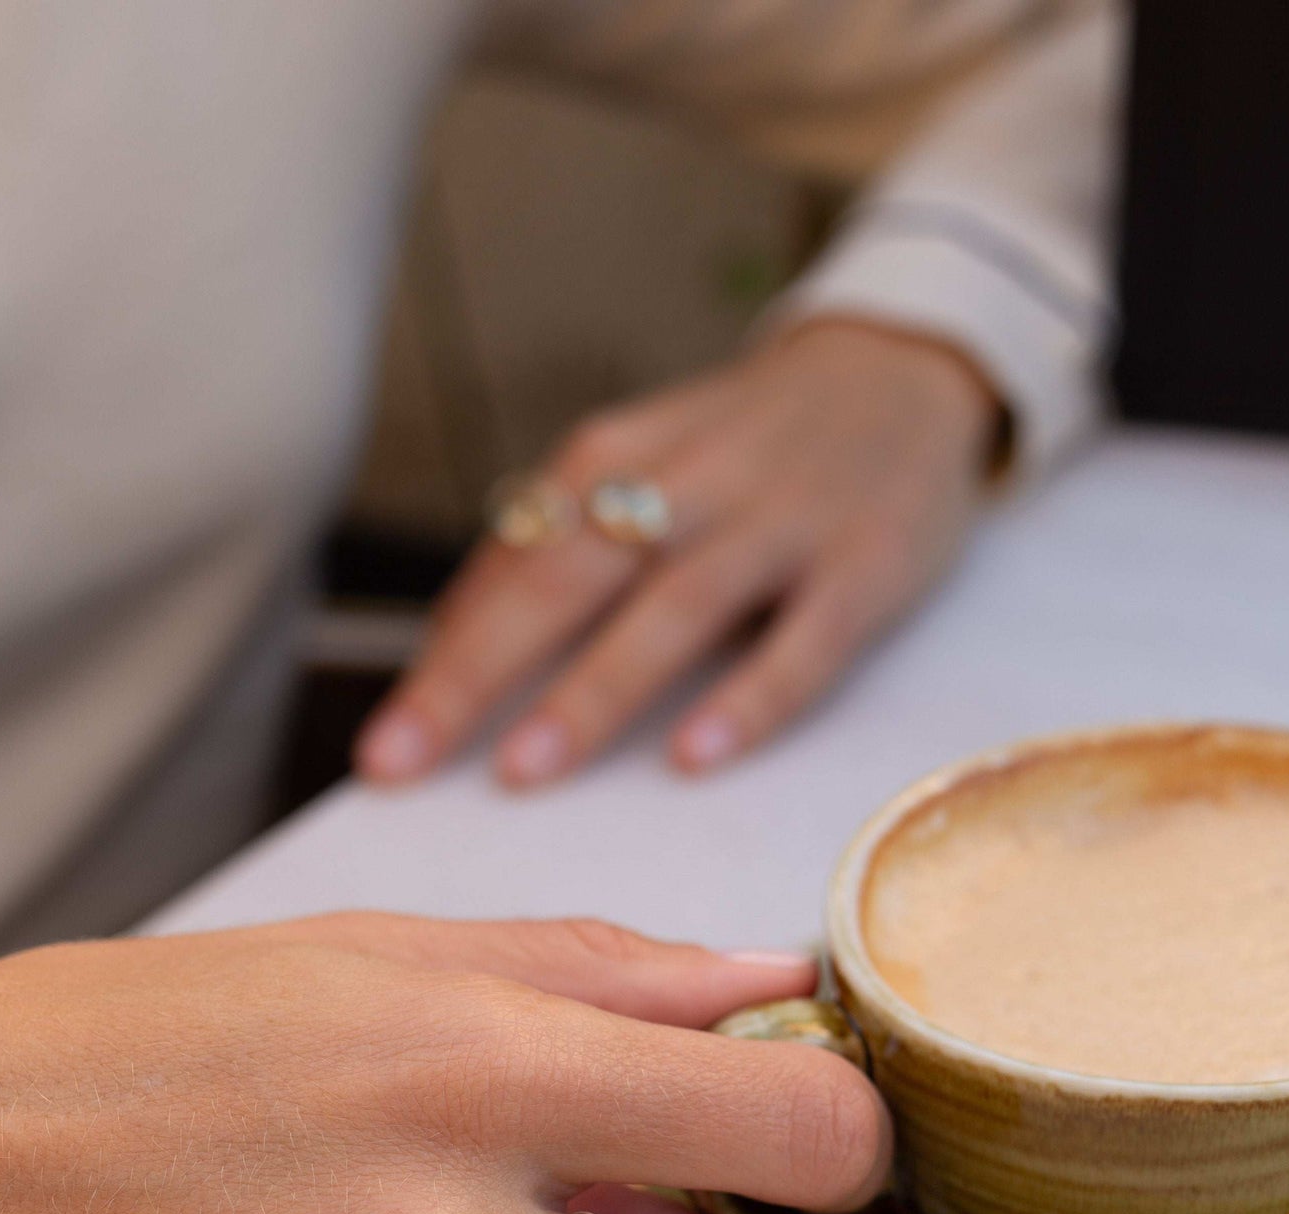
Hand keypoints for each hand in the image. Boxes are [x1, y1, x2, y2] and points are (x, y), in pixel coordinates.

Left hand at [354, 317, 1002, 789]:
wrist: (905, 369)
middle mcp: (689, 482)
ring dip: (596, 690)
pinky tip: (694, 756)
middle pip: (567, 581)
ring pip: (675, 608)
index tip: (383, 746)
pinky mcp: (865, 564)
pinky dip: (749, 698)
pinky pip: (803, 642)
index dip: (443, 655)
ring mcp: (781, 522)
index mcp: (616, 458)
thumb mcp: (646, 464)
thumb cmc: (748, 446)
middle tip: (406, 761)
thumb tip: (457, 644)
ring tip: (525, 770)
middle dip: (478, 674)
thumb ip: (563, 546)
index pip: (512, 563)